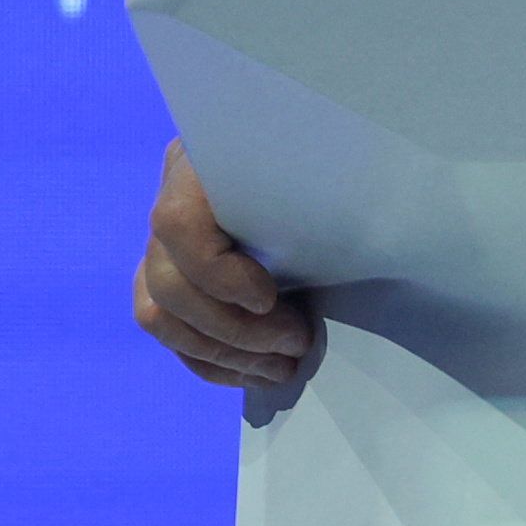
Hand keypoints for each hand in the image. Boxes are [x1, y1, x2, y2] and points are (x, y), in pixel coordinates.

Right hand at [133, 140, 322, 397]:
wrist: (329, 153)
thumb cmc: (341, 156)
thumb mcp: (334, 169)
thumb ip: (326, 201)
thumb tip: (367, 243)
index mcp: (205, 160)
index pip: (177, 224)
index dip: (217, 275)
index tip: (268, 299)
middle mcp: (172, 195)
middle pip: (167, 282)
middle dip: (233, 330)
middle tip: (295, 345)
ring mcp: (163, 239)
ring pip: (159, 314)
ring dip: (221, 354)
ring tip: (281, 369)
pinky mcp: (169, 275)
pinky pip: (170, 329)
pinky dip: (211, 359)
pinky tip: (255, 372)